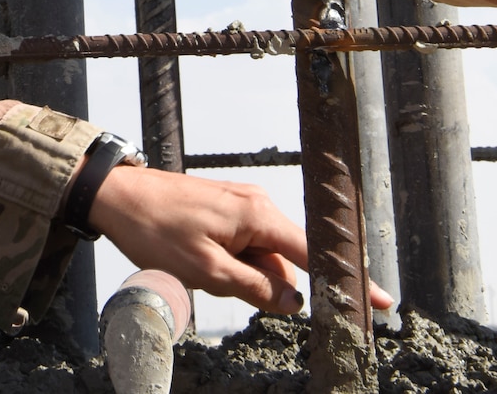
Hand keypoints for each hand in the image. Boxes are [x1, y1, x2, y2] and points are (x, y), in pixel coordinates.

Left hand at [87, 165, 395, 313]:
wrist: (116, 195)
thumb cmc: (156, 230)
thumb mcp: (206, 272)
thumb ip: (255, 287)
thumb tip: (294, 300)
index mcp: (259, 215)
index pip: (316, 252)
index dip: (347, 280)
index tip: (381, 301)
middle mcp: (258, 204)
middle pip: (285, 259)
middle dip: (264, 283)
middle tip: (216, 278)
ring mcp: (241, 205)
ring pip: (261, 257)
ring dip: (241, 276)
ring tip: (194, 265)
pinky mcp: (226, 209)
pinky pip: (244, 247)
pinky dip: (230, 265)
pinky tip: (197, 262)